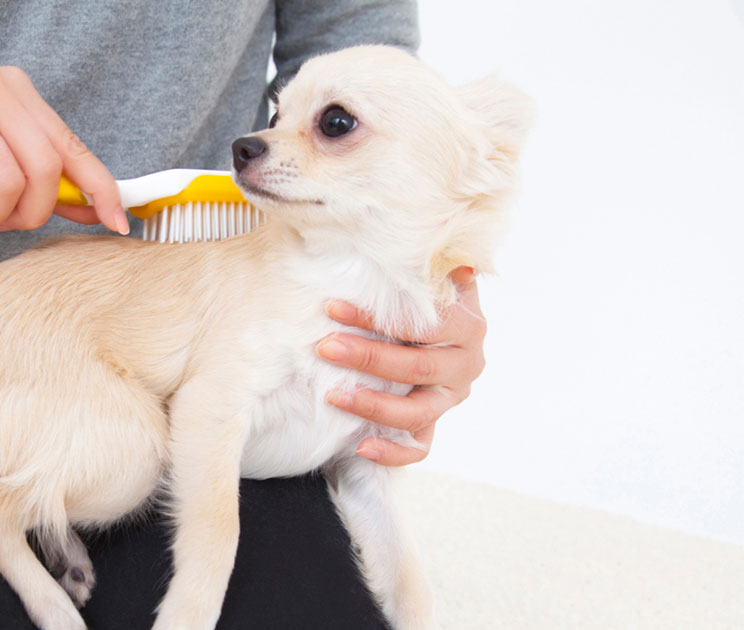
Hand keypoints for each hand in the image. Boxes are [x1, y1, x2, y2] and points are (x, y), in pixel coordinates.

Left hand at [315, 267, 486, 465]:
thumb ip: (417, 265)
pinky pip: (419, 448)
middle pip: (417, 368)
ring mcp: (450, 398)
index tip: (332, 308)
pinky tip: (361, 447)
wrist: (422, 331)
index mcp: (467, 323)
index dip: (377, 317)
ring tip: (333, 395)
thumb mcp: (418, 278)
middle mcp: (466, 363)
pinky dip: (392, 451)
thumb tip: (413, 228)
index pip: (423, 323)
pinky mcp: (434, 425)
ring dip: (372, 405)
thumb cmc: (408, 298)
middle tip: (325, 349)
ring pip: (417, 412)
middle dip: (367, 358)